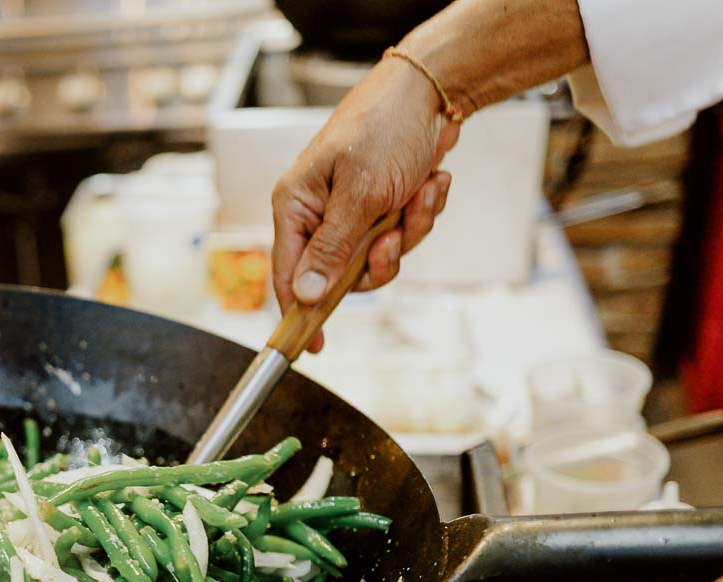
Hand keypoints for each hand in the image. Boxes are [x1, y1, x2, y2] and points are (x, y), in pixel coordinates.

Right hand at [270, 55, 458, 351]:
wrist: (429, 91)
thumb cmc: (383, 130)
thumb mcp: (360, 195)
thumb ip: (332, 249)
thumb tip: (305, 296)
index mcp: (296, 206)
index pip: (289, 275)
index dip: (300, 314)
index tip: (314, 348)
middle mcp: (318, 213)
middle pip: (341, 274)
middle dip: (381, 258)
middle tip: (395, 236)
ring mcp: (351, 212)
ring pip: (378, 258)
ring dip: (409, 232)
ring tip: (425, 192)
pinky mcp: (381, 207)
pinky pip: (400, 236)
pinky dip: (422, 214)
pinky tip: (433, 183)